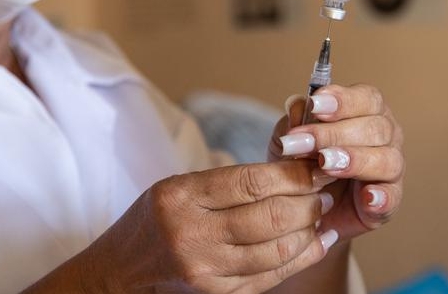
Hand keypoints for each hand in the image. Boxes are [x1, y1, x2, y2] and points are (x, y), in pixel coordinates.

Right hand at [74, 161, 335, 293]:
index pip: (253, 181)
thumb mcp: (183, 185)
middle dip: (309, 202)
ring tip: (322, 215)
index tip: (317, 166)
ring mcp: (202, 269)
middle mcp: (190, 233)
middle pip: (270, 216)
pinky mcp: (215, 293)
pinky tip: (316, 243)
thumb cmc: (159, 216)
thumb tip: (295, 167)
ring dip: (309, 230)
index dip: (295, 174)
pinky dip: (300, 258)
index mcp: (182, 195)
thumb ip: (232, 180)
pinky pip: (269, 276)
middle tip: (325, 192)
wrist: (122, 268)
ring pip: (275, 249)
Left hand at [271, 84, 403, 241]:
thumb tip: (298, 106)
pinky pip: (392, 197)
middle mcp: (386, 135)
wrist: (305, 206)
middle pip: (375, 128)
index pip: (365, 97)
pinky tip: (367, 198)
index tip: (314, 105)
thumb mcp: (293, 137)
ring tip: (326, 164)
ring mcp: (391, 168)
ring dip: (355, 160)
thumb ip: (296, 119)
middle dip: (335, 134)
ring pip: (387, 159)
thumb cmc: (305, 162)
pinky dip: (381, 197)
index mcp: (367, 111)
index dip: (342, 100)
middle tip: (305, 143)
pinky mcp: (389, 200)